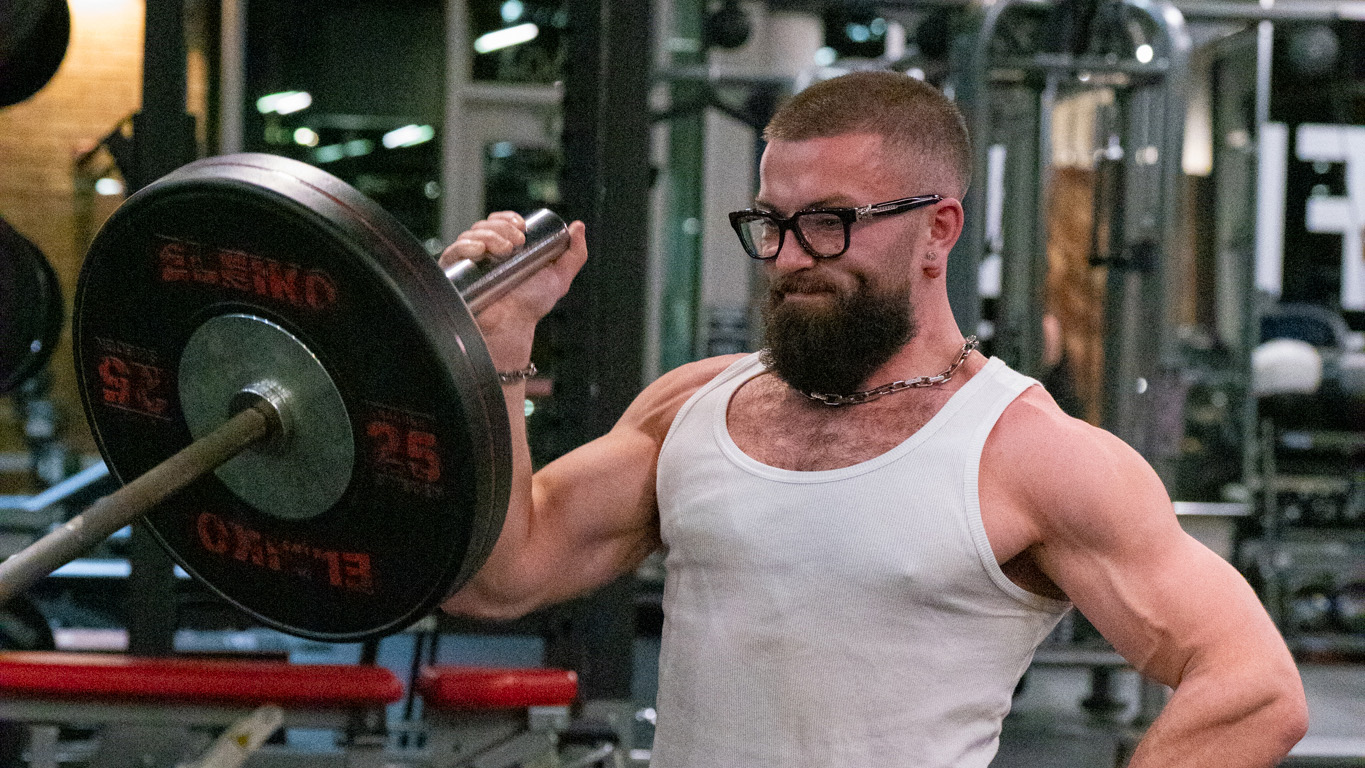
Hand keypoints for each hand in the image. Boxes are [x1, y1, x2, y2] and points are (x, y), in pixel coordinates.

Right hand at [440, 211, 587, 366]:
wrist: (511, 327)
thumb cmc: (532, 306)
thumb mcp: (559, 277)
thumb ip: (574, 254)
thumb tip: (578, 226)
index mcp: (504, 249)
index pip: (500, 222)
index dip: (508, 218)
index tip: (522, 226)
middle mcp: (483, 253)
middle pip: (485, 225)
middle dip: (501, 226)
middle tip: (517, 241)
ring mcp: (467, 263)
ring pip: (470, 234)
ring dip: (488, 235)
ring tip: (504, 250)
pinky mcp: (452, 274)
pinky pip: (453, 251)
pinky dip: (465, 245)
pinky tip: (479, 250)